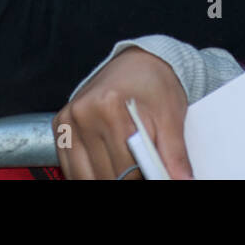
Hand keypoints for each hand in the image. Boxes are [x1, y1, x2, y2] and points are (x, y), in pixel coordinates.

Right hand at [54, 48, 193, 179]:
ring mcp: (68, 121)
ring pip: (85, 176)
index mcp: (110, 107)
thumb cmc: (156, 88)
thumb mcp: (172, 118)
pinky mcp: (60, 127)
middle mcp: (83, 113)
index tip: (153, 176)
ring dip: (107, 178)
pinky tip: (108, 165)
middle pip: (105, 175)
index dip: (143, 178)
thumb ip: (175, 155)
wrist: (139, 63)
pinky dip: (90, 174)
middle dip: (128, 179)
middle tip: (143, 171)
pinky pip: (71, 168)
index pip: (126, 169)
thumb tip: (184, 181)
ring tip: (128, 167)